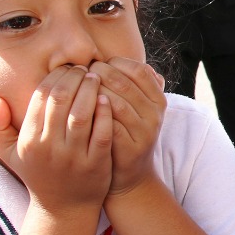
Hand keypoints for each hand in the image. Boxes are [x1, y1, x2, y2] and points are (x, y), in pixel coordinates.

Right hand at [0, 65, 111, 211]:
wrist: (63, 209)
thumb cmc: (38, 174)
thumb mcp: (9, 154)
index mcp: (29, 140)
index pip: (41, 96)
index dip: (55, 77)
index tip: (66, 68)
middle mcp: (49, 147)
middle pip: (62, 100)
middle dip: (74, 78)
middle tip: (83, 69)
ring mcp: (73, 157)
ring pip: (82, 114)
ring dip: (90, 90)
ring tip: (96, 77)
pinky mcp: (96, 164)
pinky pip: (101, 133)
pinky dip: (105, 114)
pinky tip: (107, 100)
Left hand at [89, 58, 165, 196]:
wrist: (129, 176)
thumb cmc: (125, 134)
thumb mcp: (135, 109)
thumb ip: (130, 85)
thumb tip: (115, 58)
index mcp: (159, 100)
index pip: (139, 70)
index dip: (115, 64)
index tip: (96, 65)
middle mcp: (155, 115)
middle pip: (125, 83)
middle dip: (98, 76)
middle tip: (80, 76)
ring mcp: (144, 133)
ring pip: (115, 103)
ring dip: (92, 94)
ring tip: (76, 92)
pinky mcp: (129, 149)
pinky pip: (108, 126)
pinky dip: (92, 116)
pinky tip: (77, 113)